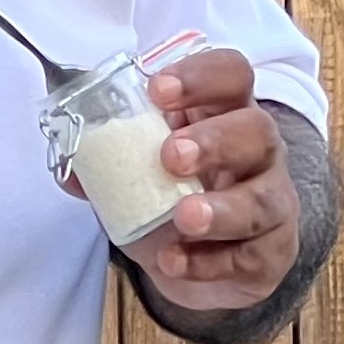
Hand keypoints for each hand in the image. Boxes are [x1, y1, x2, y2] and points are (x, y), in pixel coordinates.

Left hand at [122, 47, 302, 307]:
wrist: (197, 269)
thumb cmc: (170, 203)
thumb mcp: (133, 175)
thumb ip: (105, 165)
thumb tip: (71, 167)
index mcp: (223, 115)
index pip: (231, 74)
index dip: (201, 76)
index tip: (158, 91)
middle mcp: (257, 152)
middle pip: (258, 129)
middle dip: (215, 139)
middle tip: (170, 156)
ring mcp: (271, 202)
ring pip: (265, 197)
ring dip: (222, 207)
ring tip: (183, 218)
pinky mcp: (271, 252)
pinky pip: (251, 255)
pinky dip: (210, 261)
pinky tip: (175, 260)